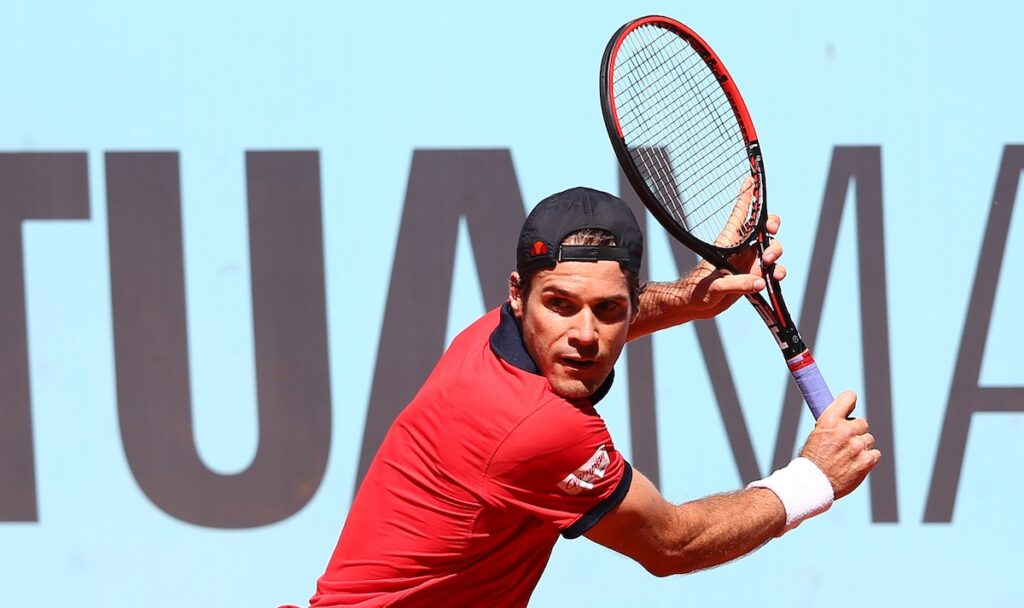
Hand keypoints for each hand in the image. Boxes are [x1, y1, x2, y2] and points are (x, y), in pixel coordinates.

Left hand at [678, 177, 785, 320]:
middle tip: (772, 231)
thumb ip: (737, 283)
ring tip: (770, 265)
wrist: (697, 307)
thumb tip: (759, 282)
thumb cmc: (698, 290)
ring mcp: (750, 263)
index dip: (746, 197)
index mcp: (729, 242)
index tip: (751, 178)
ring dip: (776, 254)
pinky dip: (778, 274)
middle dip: (773, 225)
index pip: (740, 215)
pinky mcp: (755, 277)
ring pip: (773, 249)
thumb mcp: (715, 285)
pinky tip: (773, 280)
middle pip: (764, 228)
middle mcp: (742, 249)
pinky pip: (774, 271)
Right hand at [798, 392, 880, 499]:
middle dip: (856, 431)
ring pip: (869, 439)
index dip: (850, 401)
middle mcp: (845, 430)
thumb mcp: (816, 435)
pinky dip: (868, 459)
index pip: (849, 397)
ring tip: (847, 458)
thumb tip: (844, 416)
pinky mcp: (867, 461)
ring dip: (861, 447)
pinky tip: (855, 465)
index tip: (850, 407)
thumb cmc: (811, 460)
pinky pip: (875, 454)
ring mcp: (857, 446)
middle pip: (862, 422)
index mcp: (829, 420)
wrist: (812, 484)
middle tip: (845, 442)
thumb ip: (832, 424)